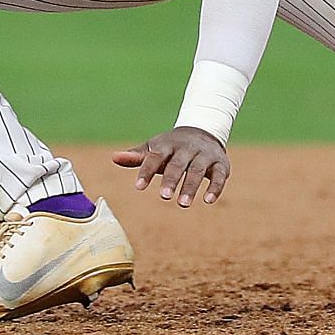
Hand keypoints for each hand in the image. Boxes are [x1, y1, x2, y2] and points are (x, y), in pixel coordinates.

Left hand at [112, 126, 228, 207]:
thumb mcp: (155, 148)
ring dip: (191, 186)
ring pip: (198, 170)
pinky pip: (220, 175)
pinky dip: (215, 187)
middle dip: (171, 179)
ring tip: (182, 203)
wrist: (203, 131)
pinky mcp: (221, 163)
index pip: (156, 157)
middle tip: (163, 196)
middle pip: (178, 163)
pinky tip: (208, 200)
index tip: (138, 187)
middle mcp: (187, 148)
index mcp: (168, 144)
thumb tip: (114, 157)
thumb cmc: (172, 147)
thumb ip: (137, 156)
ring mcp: (205, 155)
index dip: (147, 171)